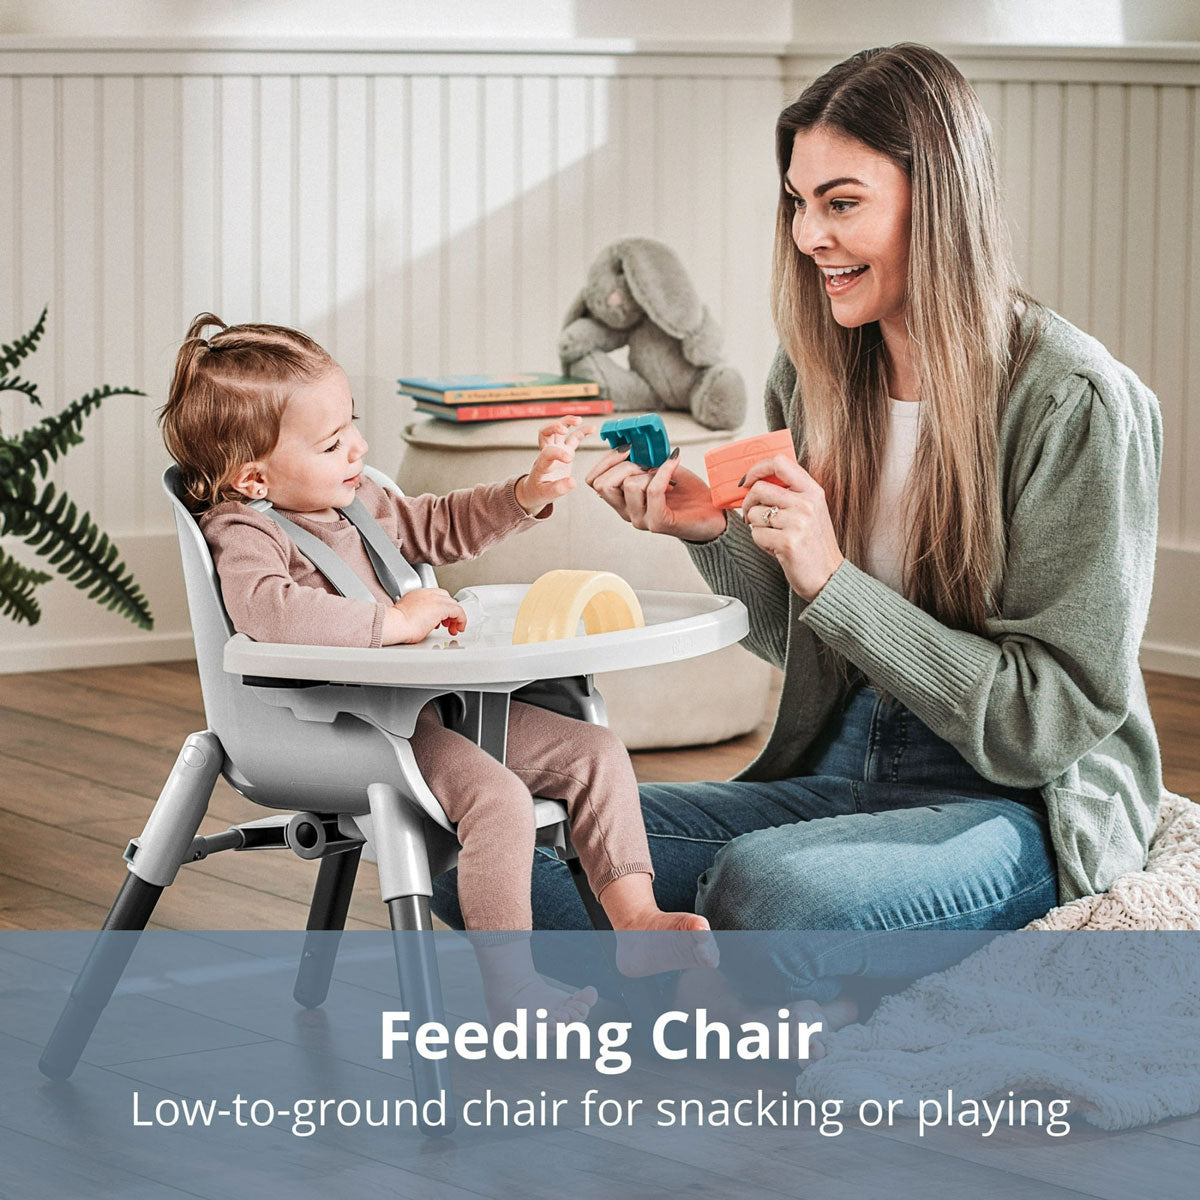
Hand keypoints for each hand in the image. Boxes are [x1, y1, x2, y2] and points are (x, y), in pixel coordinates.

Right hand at [382, 588, 467, 644]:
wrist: (395, 624)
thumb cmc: (397, 624)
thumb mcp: (408, 616)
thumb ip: (420, 615)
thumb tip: (426, 624)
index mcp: (417, 594)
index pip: (436, 596)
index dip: (441, 607)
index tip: (441, 619)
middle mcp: (427, 594)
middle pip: (446, 598)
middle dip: (449, 612)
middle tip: (448, 624)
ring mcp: (434, 599)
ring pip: (454, 604)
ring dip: (456, 617)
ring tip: (454, 628)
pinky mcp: (441, 607)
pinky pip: (458, 611)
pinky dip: (461, 620)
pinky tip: (458, 628)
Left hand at [514, 416, 595, 514]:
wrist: (534, 490)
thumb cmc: (538, 492)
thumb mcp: (546, 494)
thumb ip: (558, 488)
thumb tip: (572, 482)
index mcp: (541, 464)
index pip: (547, 452)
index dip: (558, 452)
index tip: (568, 459)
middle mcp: (546, 453)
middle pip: (546, 432)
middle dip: (555, 427)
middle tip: (564, 429)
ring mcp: (555, 450)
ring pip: (558, 430)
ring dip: (566, 422)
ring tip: (579, 420)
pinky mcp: (564, 451)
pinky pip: (572, 438)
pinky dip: (582, 431)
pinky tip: (592, 428)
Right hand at [586, 446, 726, 542]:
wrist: (713, 514)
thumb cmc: (687, 492)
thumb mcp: (659, 470)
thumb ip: (641, 461)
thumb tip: (631, 441)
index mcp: (622, 500)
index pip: (593, 481)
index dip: (605, 461)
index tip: (626, 448)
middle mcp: (628, 512)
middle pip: (603, 484)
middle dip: (624, 465)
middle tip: (647, 463)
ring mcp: (642, 520)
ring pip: (629, 485)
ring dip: (649, 472)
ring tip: (668, 475)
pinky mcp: (658, 523)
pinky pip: (653, 490)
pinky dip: (664, 471)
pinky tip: (675, 463)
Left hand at [740, 456, 843, 600]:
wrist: (828, 577)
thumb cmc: (815, 544)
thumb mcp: (812, 511)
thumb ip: (791, 494)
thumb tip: (755, 481)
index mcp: (813, 492)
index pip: (780, 463)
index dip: (757, 468)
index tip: (747, 480)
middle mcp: (807, 504)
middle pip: (759, 489)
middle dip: (748, 503)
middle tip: (751, 515)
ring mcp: (798, 523)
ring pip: (754, 514)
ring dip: (756, 527)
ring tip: (773, 536)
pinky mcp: (787, 542)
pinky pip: (756, 535)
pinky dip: (761, 543)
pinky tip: (776, 548)